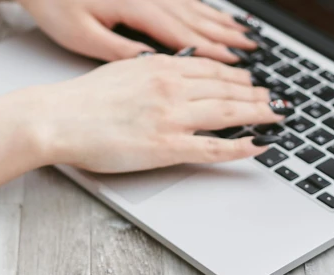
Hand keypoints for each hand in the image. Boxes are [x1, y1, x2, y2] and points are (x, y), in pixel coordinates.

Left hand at [19, 0, 255, 61]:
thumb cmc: (56, 5)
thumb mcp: (82, 36)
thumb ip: (120, 50)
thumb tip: (151, 64)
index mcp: (137, 8)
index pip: (183, 35)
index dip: (212, 53)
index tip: (236, 65)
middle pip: (197, 20)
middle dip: (227, 38)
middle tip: (253, 53)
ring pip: (194, 8)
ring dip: (221, 24)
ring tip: (244, 36)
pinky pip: (183, 0)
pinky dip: (203, 11)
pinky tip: (214, 18)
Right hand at [32, 54, 285, 172]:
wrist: (58, 118)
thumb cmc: (81, 100)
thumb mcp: (122, 71)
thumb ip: (151, 72)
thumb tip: (168, 72)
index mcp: (160, 68)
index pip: (212, 69)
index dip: (238, 76)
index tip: (252, 81)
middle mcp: (172, 88)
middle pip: (227, 89)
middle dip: (256, 95)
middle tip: (275, 101)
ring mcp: (172, 117)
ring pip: (228, 113)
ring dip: (257, 115)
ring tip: (275, 119)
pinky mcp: (166, 146)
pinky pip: (213, 147)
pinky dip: (240, 146)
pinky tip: (257, 145)